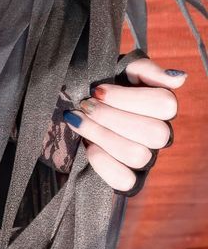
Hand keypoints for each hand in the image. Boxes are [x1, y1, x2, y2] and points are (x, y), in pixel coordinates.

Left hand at [65, 55, 184, 194]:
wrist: (69, 108)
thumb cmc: (98, 85)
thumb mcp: (118, 68)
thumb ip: (145, 69)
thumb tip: (179, 79)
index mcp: (160, 106)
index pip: (165, 105)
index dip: (127, 98)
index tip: (97, 90)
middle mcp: (159, 134)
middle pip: (155, 133)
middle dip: (111, 117)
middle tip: (85, 105)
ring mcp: (145, 158)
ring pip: (138, 155)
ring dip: (101, 135)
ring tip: (77, 121)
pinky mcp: (127, 178)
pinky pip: (125, 181)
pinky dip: (103, 163)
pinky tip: (86, 145)